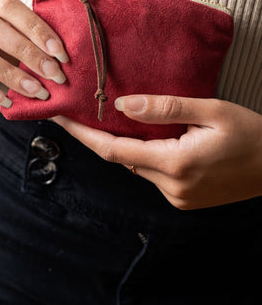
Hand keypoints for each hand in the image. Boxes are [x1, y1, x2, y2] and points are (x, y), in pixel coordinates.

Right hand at [0, 0, 67, 106]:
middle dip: (28, 53)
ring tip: (35, 91)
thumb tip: (61, 59)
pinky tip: (3, 100)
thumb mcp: (6, 30)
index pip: (9, 6)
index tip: (61, 54)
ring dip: (9, 74)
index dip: (36, 29)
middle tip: (53, 75)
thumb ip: (27, 36)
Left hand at [53, 95, 261, 209]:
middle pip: (123, 158)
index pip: (114, 150)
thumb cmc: (251, 134)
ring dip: (127, 144)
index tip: (60, 119)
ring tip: (119, 116)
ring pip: (137, 165)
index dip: (83, 134)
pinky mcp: (184, 200)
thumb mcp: (212, 110)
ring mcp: (177, 197)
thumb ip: (165, 108)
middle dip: (102, 135)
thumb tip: (122, 104)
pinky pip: (153, 173)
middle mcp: (171, 186)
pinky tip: (151, 135)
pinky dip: (145, 154)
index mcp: (175, 163)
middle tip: (84, 109)